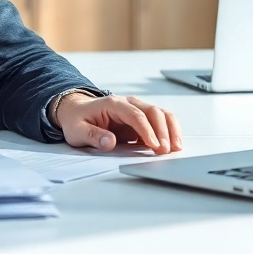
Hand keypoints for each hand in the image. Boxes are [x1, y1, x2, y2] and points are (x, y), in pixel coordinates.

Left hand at [54, 93, 181, 154]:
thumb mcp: (77, 130)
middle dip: (163, 131)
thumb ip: (93, 136)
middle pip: (153, 112)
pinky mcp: (141, 119)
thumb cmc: (77, 120)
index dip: (147, 131)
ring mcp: (136, 109)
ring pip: (161, 114)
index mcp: (113, 104)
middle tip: (166, 150)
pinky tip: (173, 144)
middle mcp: (128, 103)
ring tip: (176, 148)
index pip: (135, 115)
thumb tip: (109, 142)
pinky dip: (169, 131)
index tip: (154, 146)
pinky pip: (160, 121)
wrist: (76, 111)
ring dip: (170, 129)